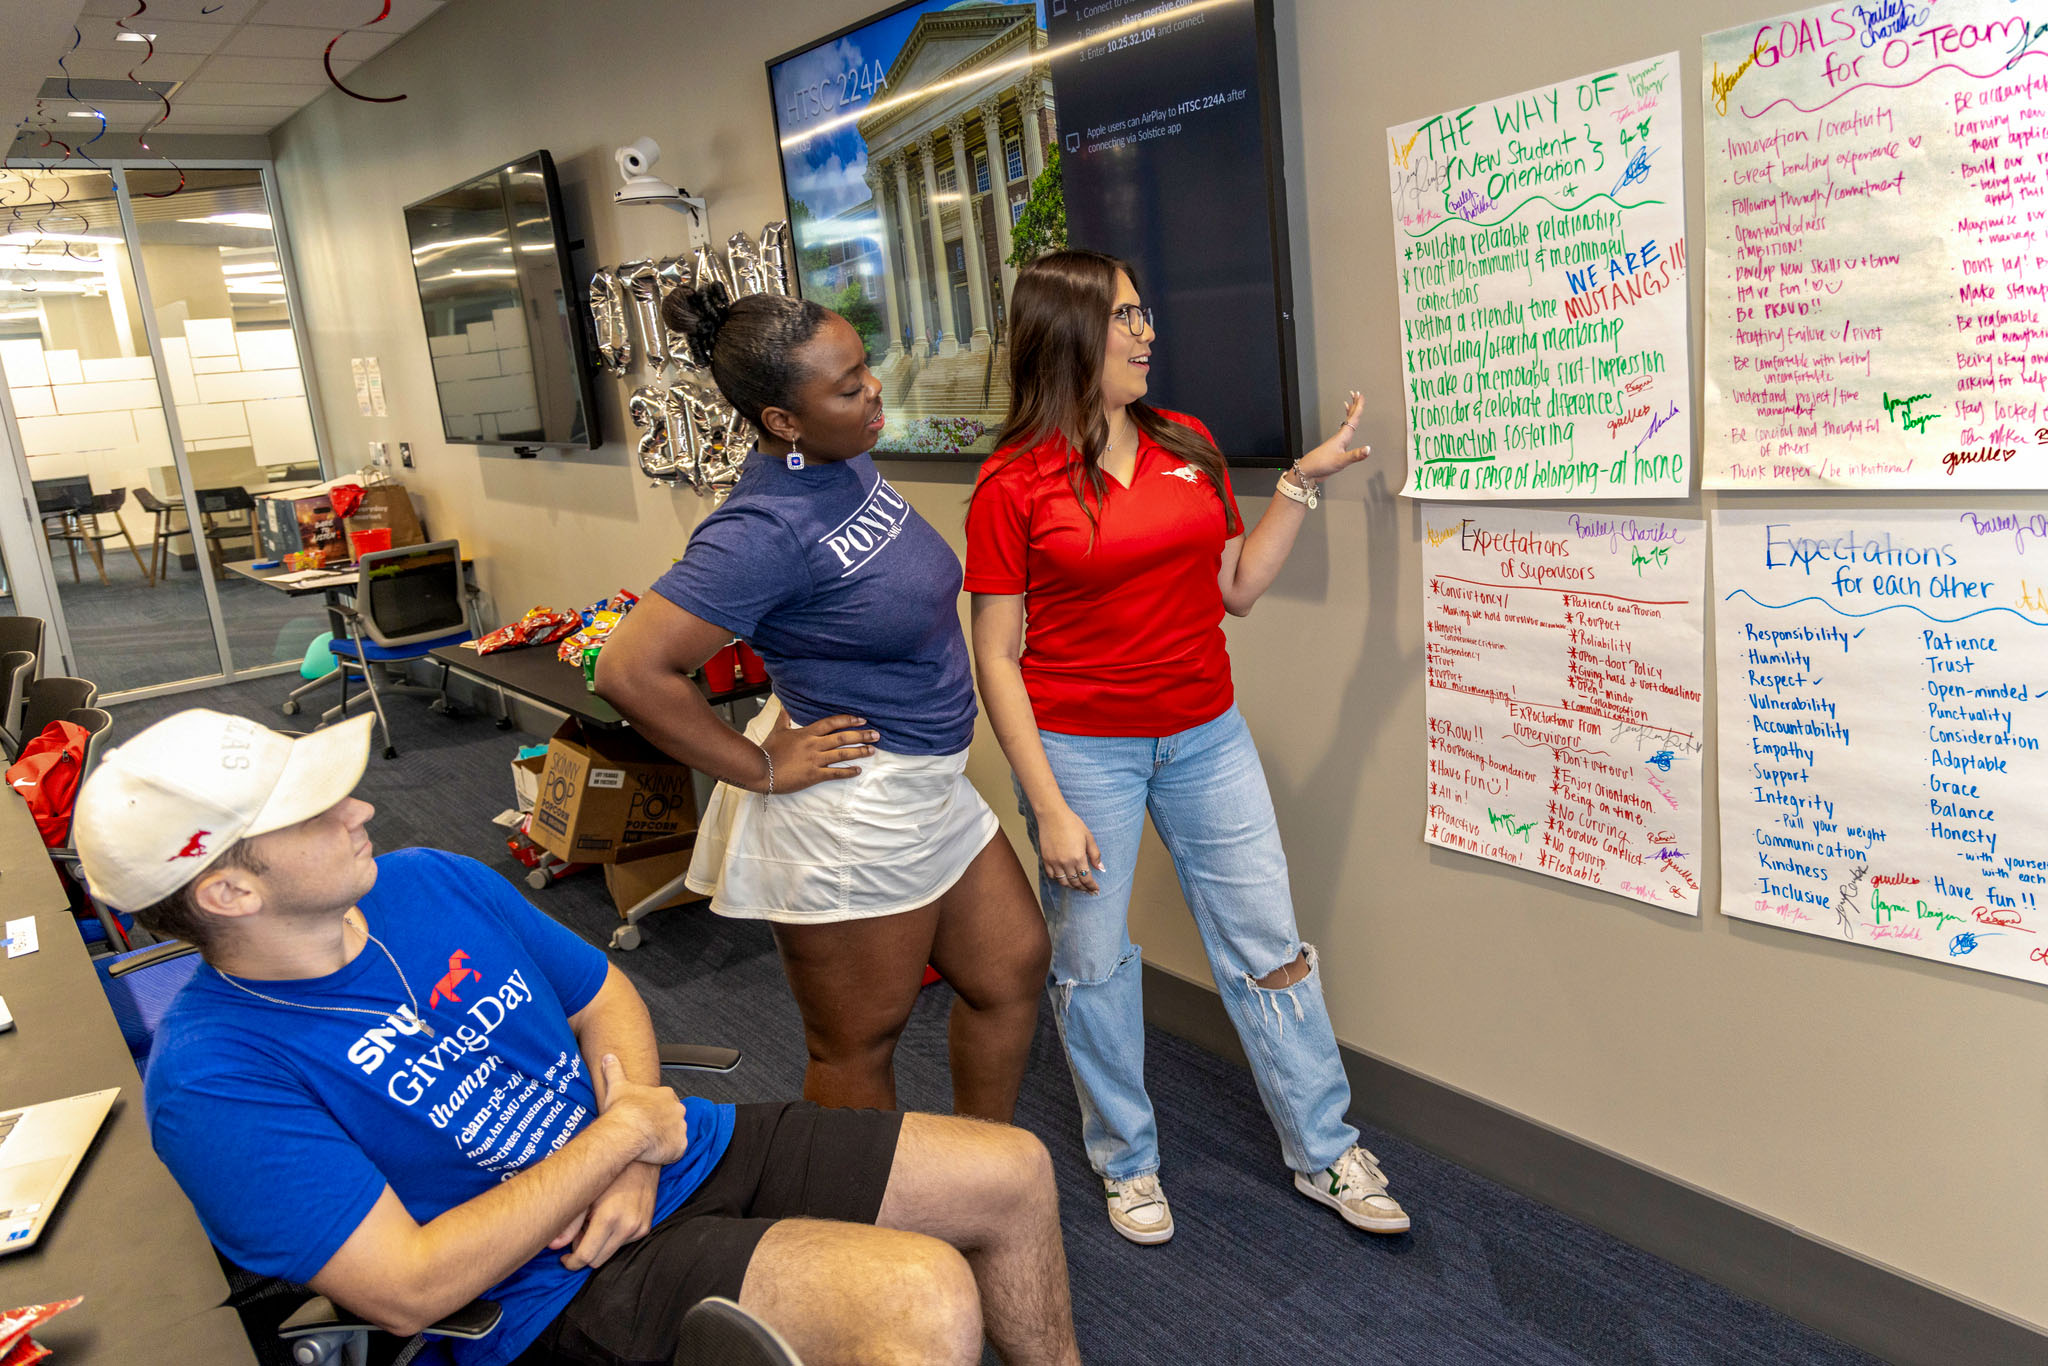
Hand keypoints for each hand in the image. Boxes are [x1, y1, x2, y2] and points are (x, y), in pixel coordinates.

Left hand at [558, 1161, 658, 1270]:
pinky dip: (613, 1237)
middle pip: (598, 1260)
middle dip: (585, 1252)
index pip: (587, 1257)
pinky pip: (623, 1243)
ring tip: (595, 1220)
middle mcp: (627, 1226)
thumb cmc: (610, 1171)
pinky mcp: (646, 1227)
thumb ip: (569, 1224)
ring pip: (610, 1252)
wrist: (641, 1155)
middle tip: (580, 1232)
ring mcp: (639, 1227)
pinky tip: (610, 1217)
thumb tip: (553, 1246)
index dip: (572, 1262)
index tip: (565, 1259)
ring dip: (599, 1244)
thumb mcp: (585, 1194)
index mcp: (609, 1218)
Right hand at [596, 1054, 689, 1164]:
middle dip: (663, 1123)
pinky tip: (656, 1153)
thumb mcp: (617, 1084)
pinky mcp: (679, 1146)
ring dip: (666, 1138)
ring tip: (650, 1143)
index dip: (656, 1109)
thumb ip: (614, 1069)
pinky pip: (678, 1150)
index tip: (646, 1114)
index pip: (666, 1100)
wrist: (627, 1130)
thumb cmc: (623, 1109)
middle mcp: (677, 1110)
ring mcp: (680, 1128)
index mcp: (666, 1095)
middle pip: (674, 1116)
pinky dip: (670, 1153)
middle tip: (647, 1130)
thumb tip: (608, 1056)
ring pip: (677, 1133)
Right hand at [753, 714, 877, 793]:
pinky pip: (834, 773)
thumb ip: (784, 719)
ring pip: (842, 754)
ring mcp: (814, 760)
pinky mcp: (813, 775)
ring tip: (872, 750)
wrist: (760, 770)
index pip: (831, 723)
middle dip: (861, 736)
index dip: (848, 720)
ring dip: (859, 752)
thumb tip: (784, 706)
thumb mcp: (777, 731)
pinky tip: (858, 770)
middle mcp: (813, 745)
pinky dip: (847, 772)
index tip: (861, 719)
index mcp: (806, 733)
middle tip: (876, 734)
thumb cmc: (767, 751)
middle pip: (842, 738)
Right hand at [1039, 806, 1102, 894]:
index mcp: (1078, 857)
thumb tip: (1101, 868)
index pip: (1086, 879)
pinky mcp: (1045, 859)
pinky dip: (1058, 880)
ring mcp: (1054, 862)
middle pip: (1075, 883)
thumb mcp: (1088, 837)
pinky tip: (1064, 879)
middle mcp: (1066, 862)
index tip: (1096, 890)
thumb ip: (1095, 854)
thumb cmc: (1072, 823)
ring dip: (1072, 886)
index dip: (1092, 886)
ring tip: (1078, 887)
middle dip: (1084, 888)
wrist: (1052, 816)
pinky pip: (1052, 876)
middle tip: (1089, 891)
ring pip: (1063, 882)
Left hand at [1294, 390, 1371, 482]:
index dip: (1357, 407)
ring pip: (1346, 424)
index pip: (1352, 419)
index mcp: (1342, 437)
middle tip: (1357, 394)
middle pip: (1349, 418)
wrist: (1308, 471)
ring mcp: (1337, 442)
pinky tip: (1348, 430)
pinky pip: (1343, 433)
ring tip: (1351, 406)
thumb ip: (1355, 455)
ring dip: (1350, 414)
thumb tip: (1368, 449)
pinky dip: (1346, 428)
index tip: (1360, 396)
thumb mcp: (1341, 460)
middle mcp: (1340, 437)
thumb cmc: (1321, 464)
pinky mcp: (1336, 448)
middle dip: (1354, 406)